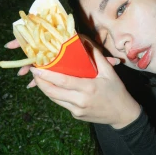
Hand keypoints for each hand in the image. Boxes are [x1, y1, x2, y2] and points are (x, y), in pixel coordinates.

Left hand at [25, 39, 140, 127]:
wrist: (122, 114)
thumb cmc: (116, 90)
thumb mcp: (109, 71)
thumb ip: (95, 54)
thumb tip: (82, 39)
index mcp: (89, 88)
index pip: (63, 81)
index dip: (47, 75)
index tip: (36, 68)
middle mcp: (80, 101)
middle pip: (53, 92)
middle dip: (40, 81)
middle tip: (33, 71)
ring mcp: (77, 110)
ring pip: (54, 98)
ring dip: (44, 88)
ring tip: (38, 77)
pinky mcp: (76, 115)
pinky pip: (61, 103)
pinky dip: (55, 94)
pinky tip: (52, 86)